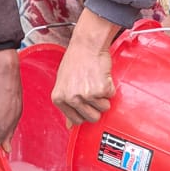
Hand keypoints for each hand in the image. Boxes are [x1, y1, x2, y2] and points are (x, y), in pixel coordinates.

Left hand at [52, 9, 117, 124]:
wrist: (87, 44)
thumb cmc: (75, 60)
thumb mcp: (63, 83)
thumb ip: (66, 104)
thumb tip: (70, 126)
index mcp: (59, 98)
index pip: (75, 120)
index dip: (84, 112)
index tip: (86, 104)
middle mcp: (71, 98)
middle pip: (92, 118)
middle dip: (96, 107)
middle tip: (93, 91)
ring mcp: (86, 95)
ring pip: (103, 108)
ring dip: (104, 96)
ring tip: (95, 81)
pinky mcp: (101, 89)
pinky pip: (111, 96)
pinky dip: (110, 87)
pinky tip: (101, 76)